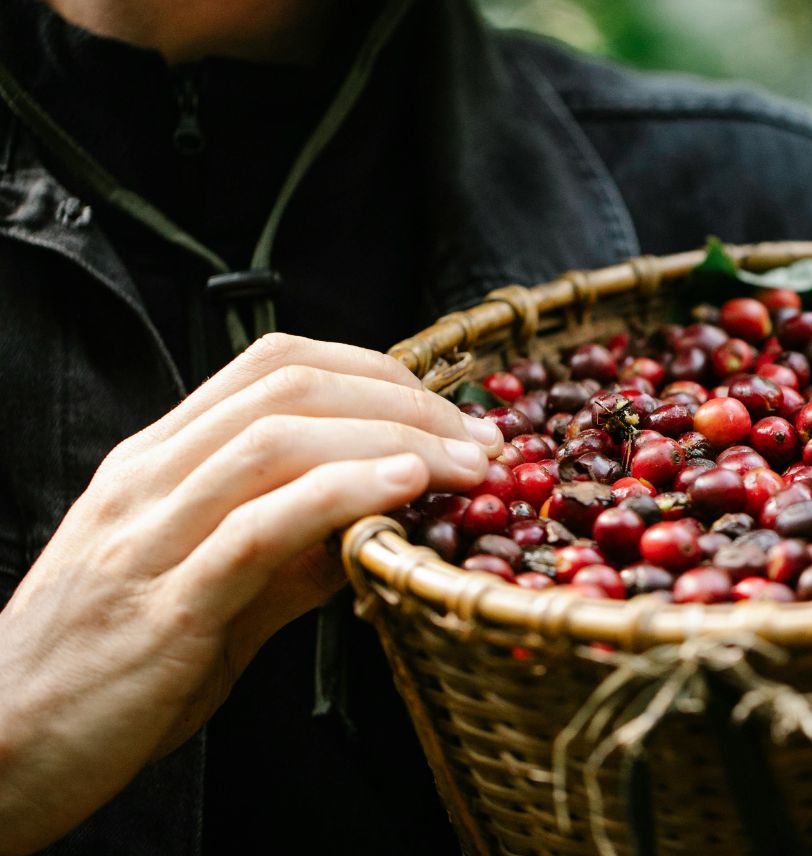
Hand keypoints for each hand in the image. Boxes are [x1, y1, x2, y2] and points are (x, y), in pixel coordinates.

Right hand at [0, 334, 500, 853]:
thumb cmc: (105, 671)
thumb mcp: (205, 593)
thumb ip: (286, 552)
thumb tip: (373, 520)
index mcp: (155, 463)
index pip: (273, 366)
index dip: (376, 371)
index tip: (448, 412)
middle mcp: (148, 481)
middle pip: (290, 387)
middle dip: (403, 400)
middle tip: (482, 440)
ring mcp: (149, 537)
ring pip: (278, 438)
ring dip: (394, 439)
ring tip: (466, 464)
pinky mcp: (164, 607)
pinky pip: (260, 526)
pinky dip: (343, 493)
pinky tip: (406, 491)